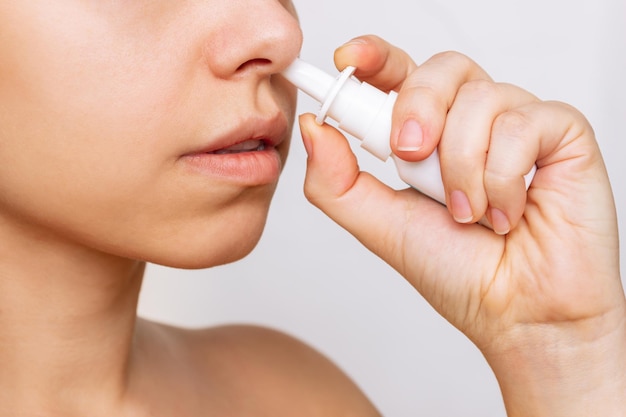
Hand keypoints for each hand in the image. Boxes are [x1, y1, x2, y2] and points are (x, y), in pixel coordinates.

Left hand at [297, 35, 625, 415]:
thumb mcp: (379, 226)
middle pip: (441, 70)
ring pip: (480, 97)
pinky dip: (503, 176)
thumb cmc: (457, 274)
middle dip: (418, 107)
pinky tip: (508, 212)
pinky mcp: (561, 134)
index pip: (402, 76)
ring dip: (462, 165)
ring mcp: (517, 126)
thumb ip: (337, 181)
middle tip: (411, 154)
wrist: (519, 315)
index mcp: (429, 137)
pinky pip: (523, 122)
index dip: (375, 59)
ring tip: (469, 211)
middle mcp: (472, 125)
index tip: (349, 61)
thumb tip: (314, 129)